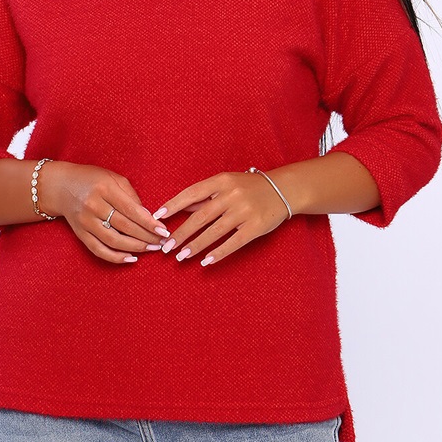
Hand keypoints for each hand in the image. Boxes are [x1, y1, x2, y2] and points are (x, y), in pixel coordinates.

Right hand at [43, 162, 169, 263]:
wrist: (60, 186)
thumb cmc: (91, 179)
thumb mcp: (113, 178)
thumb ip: (131, 195)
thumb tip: (148, 216)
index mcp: (104, 188)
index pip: (131, 210)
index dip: (149, 223)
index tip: (163, 230)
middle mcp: (93, 206)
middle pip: (124, 227)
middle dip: (146, 237)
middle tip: (162, 242)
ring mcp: (85, 222)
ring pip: (113, 241)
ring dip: (135, 247)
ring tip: (152, 249)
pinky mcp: (80, 234)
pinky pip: (99, 250)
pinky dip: (115, 257)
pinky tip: (131, 258)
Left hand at [153, 171, 289, 265]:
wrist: (284, 189)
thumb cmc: (250, 187)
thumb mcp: (227, 184)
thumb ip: (205, 196)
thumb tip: (179, 207)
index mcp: (222, 181)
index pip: (192, 193)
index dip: (173, 205)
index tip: (157, 217)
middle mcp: (232, 195)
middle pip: (200, 216)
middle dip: (181, 233)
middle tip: (166, 247)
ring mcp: (245, 211)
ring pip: (214, 232)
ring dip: (196, 246)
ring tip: (181, 256)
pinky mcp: (256, 226)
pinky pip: (233, 243)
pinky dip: (218, 253)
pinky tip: (205, 261)